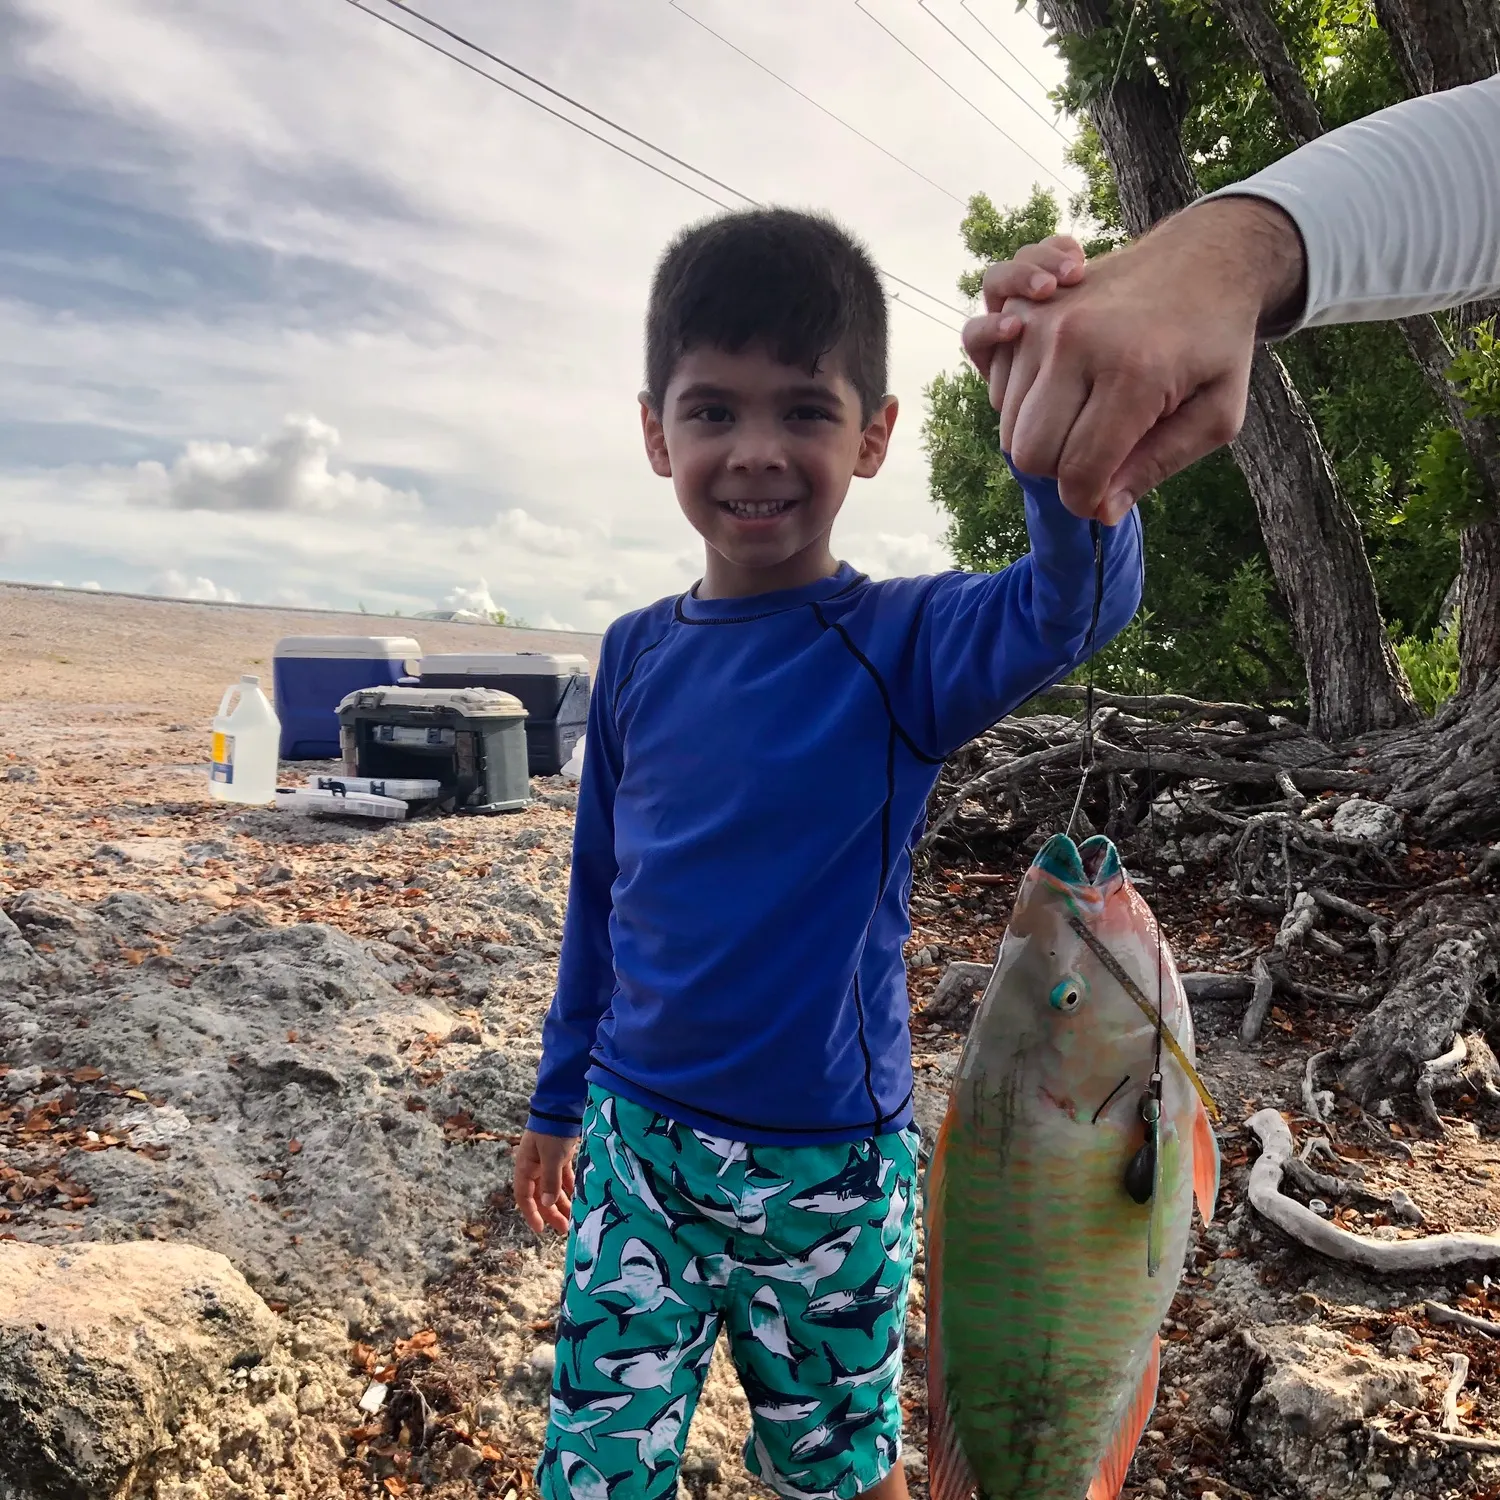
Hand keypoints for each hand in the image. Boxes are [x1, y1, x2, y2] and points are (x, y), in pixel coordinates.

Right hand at [514, 1128, 578, 1233]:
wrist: (562, 1106)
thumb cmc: (552, 1132)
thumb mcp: (552, 1157)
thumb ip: (550, 1180)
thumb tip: (547, 1203)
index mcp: (526, 1168)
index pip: (524, 1196)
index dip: (531, 1214)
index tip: (541, 1229)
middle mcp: (534, 1167)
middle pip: (541, 1196)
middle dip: (552, 1212)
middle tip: (565, 1228)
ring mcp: (547, 1162)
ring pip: (553, 1188)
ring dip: (563, 1202)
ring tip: (575, 1218)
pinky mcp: (560, 1157)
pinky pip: (563, 1178)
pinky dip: (570, 1188)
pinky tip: (579, 1199)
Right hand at [959, 199, 1305, 522]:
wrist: (1204, 259)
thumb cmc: (1216, 343)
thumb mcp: (1216, 415)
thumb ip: (1157, 467)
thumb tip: (1101, 512)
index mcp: (1132, 374)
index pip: (1077, 474)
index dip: (1088, 502)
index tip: (1107, 496)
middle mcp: (1075, 344)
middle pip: (1030, 454)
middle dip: (1060, 473)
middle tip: (1099, 454)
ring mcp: (1042, 322)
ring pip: (1008, 423)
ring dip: (1041, 434)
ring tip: (1086, 412)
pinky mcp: (1024, 308)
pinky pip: (992, 376)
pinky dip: (1014, 394)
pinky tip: (1053, 384)